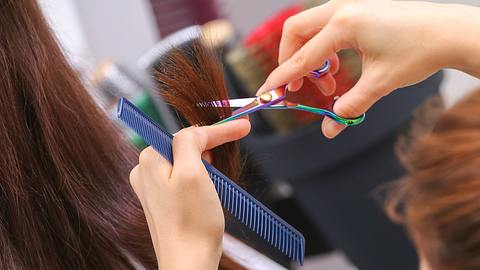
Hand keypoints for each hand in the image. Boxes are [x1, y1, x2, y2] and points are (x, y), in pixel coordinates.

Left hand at [129, 119, 250, 269]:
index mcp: (150, 159)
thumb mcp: (193, 173)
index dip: (218, 131)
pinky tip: (208, 189)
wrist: (190, 263)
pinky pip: (184, 179)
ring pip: (186, 162)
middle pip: (186, 146)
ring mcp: (153, 188)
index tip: (242, 127)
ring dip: (206, 165)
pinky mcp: (163, 202)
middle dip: (211, 147)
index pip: (188, 134)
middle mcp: (146, 171)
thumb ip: (189, 142)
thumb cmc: (192, 222)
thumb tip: (193, 131)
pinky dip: (200, 178)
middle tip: (233, 147)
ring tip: (218, 179)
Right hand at [260, 0, 479, 137]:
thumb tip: (329, 129)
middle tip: (300, 86)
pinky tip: (341, 65)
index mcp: (344, 25)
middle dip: (291, 60)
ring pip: (311, 26)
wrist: (450, 31)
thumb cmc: (419, 52)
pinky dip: (325, 46)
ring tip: (329, 81)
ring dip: (310, 54)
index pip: (302, 56)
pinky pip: (328, 24)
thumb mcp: (380, 83)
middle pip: (296, 31)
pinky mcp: (359, 7)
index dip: (282, 78)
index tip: (268, 92)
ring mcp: (350, 4)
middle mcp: (342, 8)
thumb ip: (349, 106)